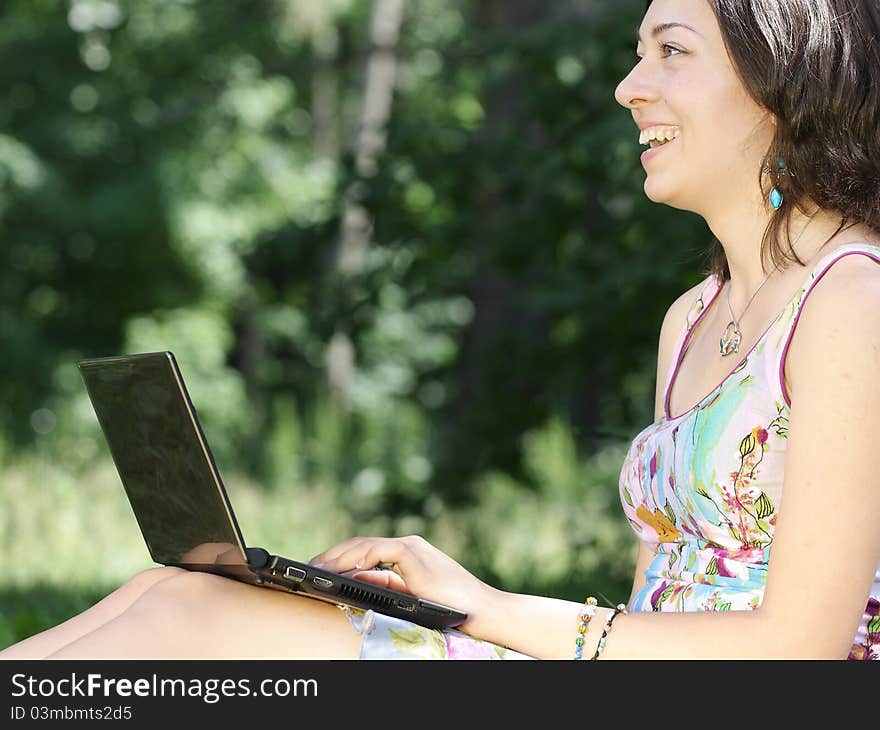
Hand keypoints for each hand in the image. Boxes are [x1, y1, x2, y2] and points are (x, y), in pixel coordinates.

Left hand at [308, 534, 496, 635]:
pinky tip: (340, 569)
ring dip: (338, 556)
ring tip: (317, 568)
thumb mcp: (410, 595)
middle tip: (309, 567)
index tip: (320, 568)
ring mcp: (410, 547)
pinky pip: (377, 551)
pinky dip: (356, 558)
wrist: (482, 611)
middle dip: (333, 555)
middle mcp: (408, 545)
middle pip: (361, 545)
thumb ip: (385, 584)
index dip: (341, 557)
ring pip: (365, 545)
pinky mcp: (413, 554)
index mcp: (407, 553)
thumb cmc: (450, 607)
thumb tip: (355, 579)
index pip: (366, 550)